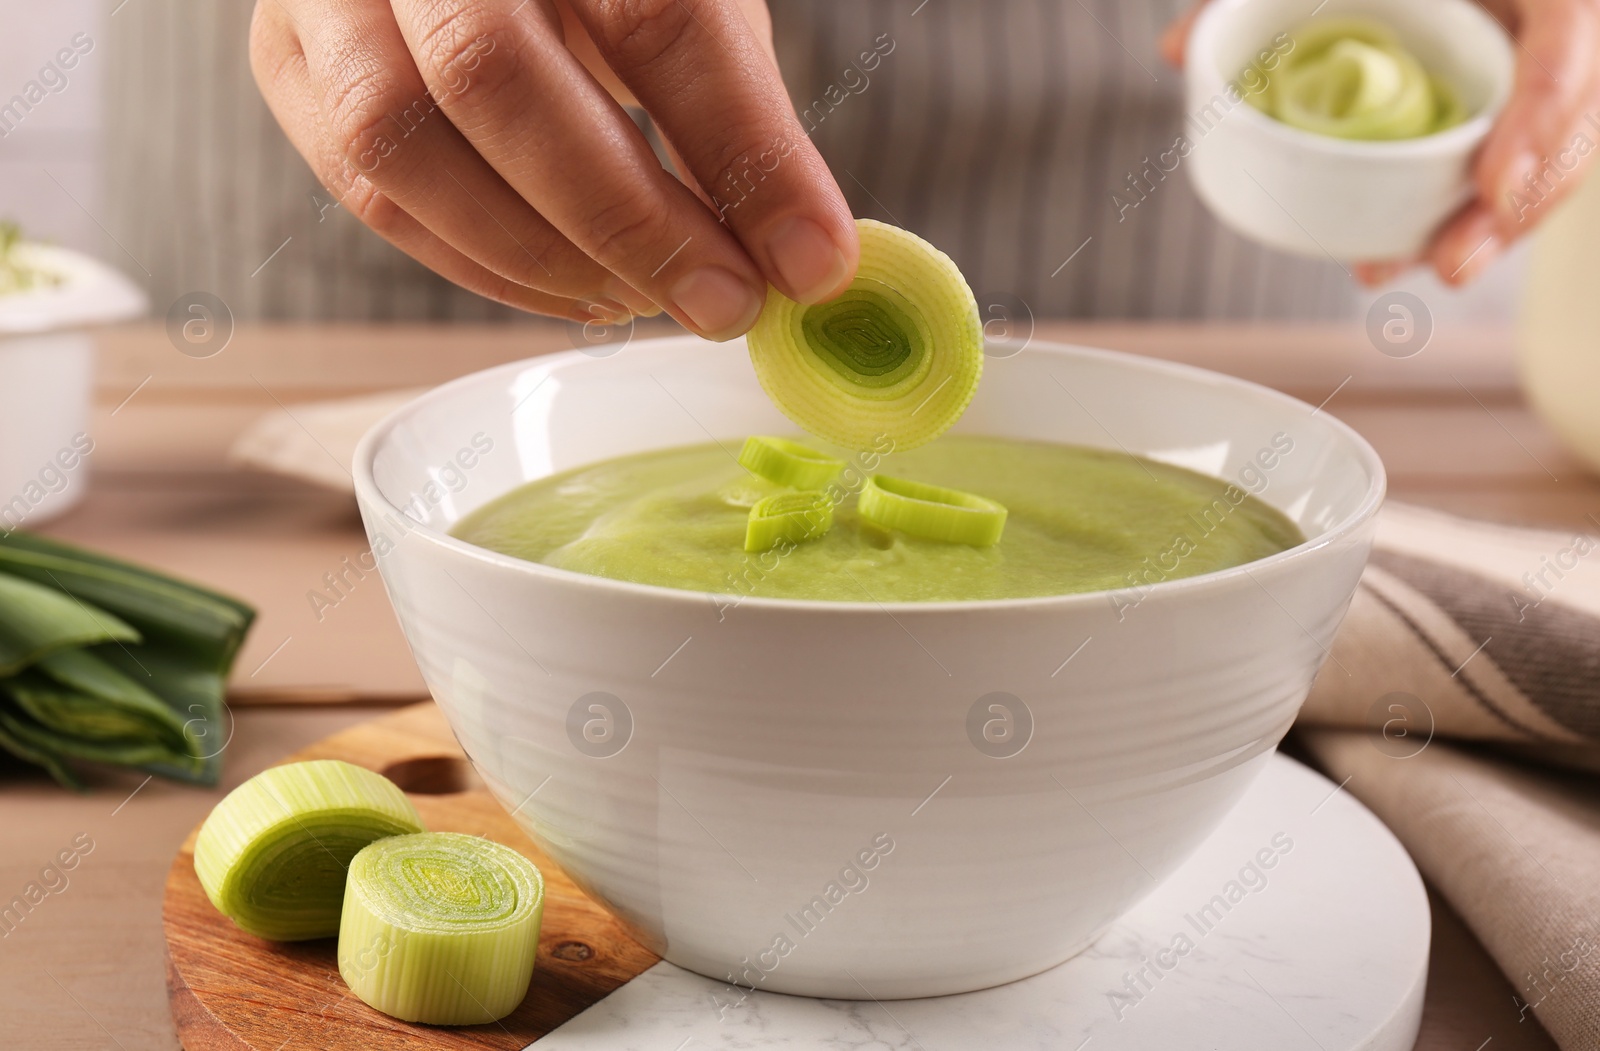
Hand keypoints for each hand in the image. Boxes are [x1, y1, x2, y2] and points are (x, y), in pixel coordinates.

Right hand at [249, 0, 857, 337]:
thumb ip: (730, 109)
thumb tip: (799, 257)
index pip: (657, 15)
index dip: (741, 148)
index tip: (811, 259)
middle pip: (498, 79)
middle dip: (629, 220)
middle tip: (723, 303)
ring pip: (400, 147)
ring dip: (541, 256)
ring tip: (646, 300)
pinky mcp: (286, 56)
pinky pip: (366, 191)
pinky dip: (480, 266)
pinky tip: (571, 290)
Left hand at [1161, 0, 1599, 286]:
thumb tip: (1178, 51)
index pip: (1571, 36)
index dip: (1544, 112)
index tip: (1494, 185)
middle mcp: (1548, 24)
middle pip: (1572, 118)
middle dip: (1518, 205)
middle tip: (1449, 264)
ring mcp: (1542, 63)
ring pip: (1554, 155)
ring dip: (1495, 228)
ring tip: (1430, 272)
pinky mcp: (1519, 104)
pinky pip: (1522, 163)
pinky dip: (1476, 213)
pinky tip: (1422, 255)